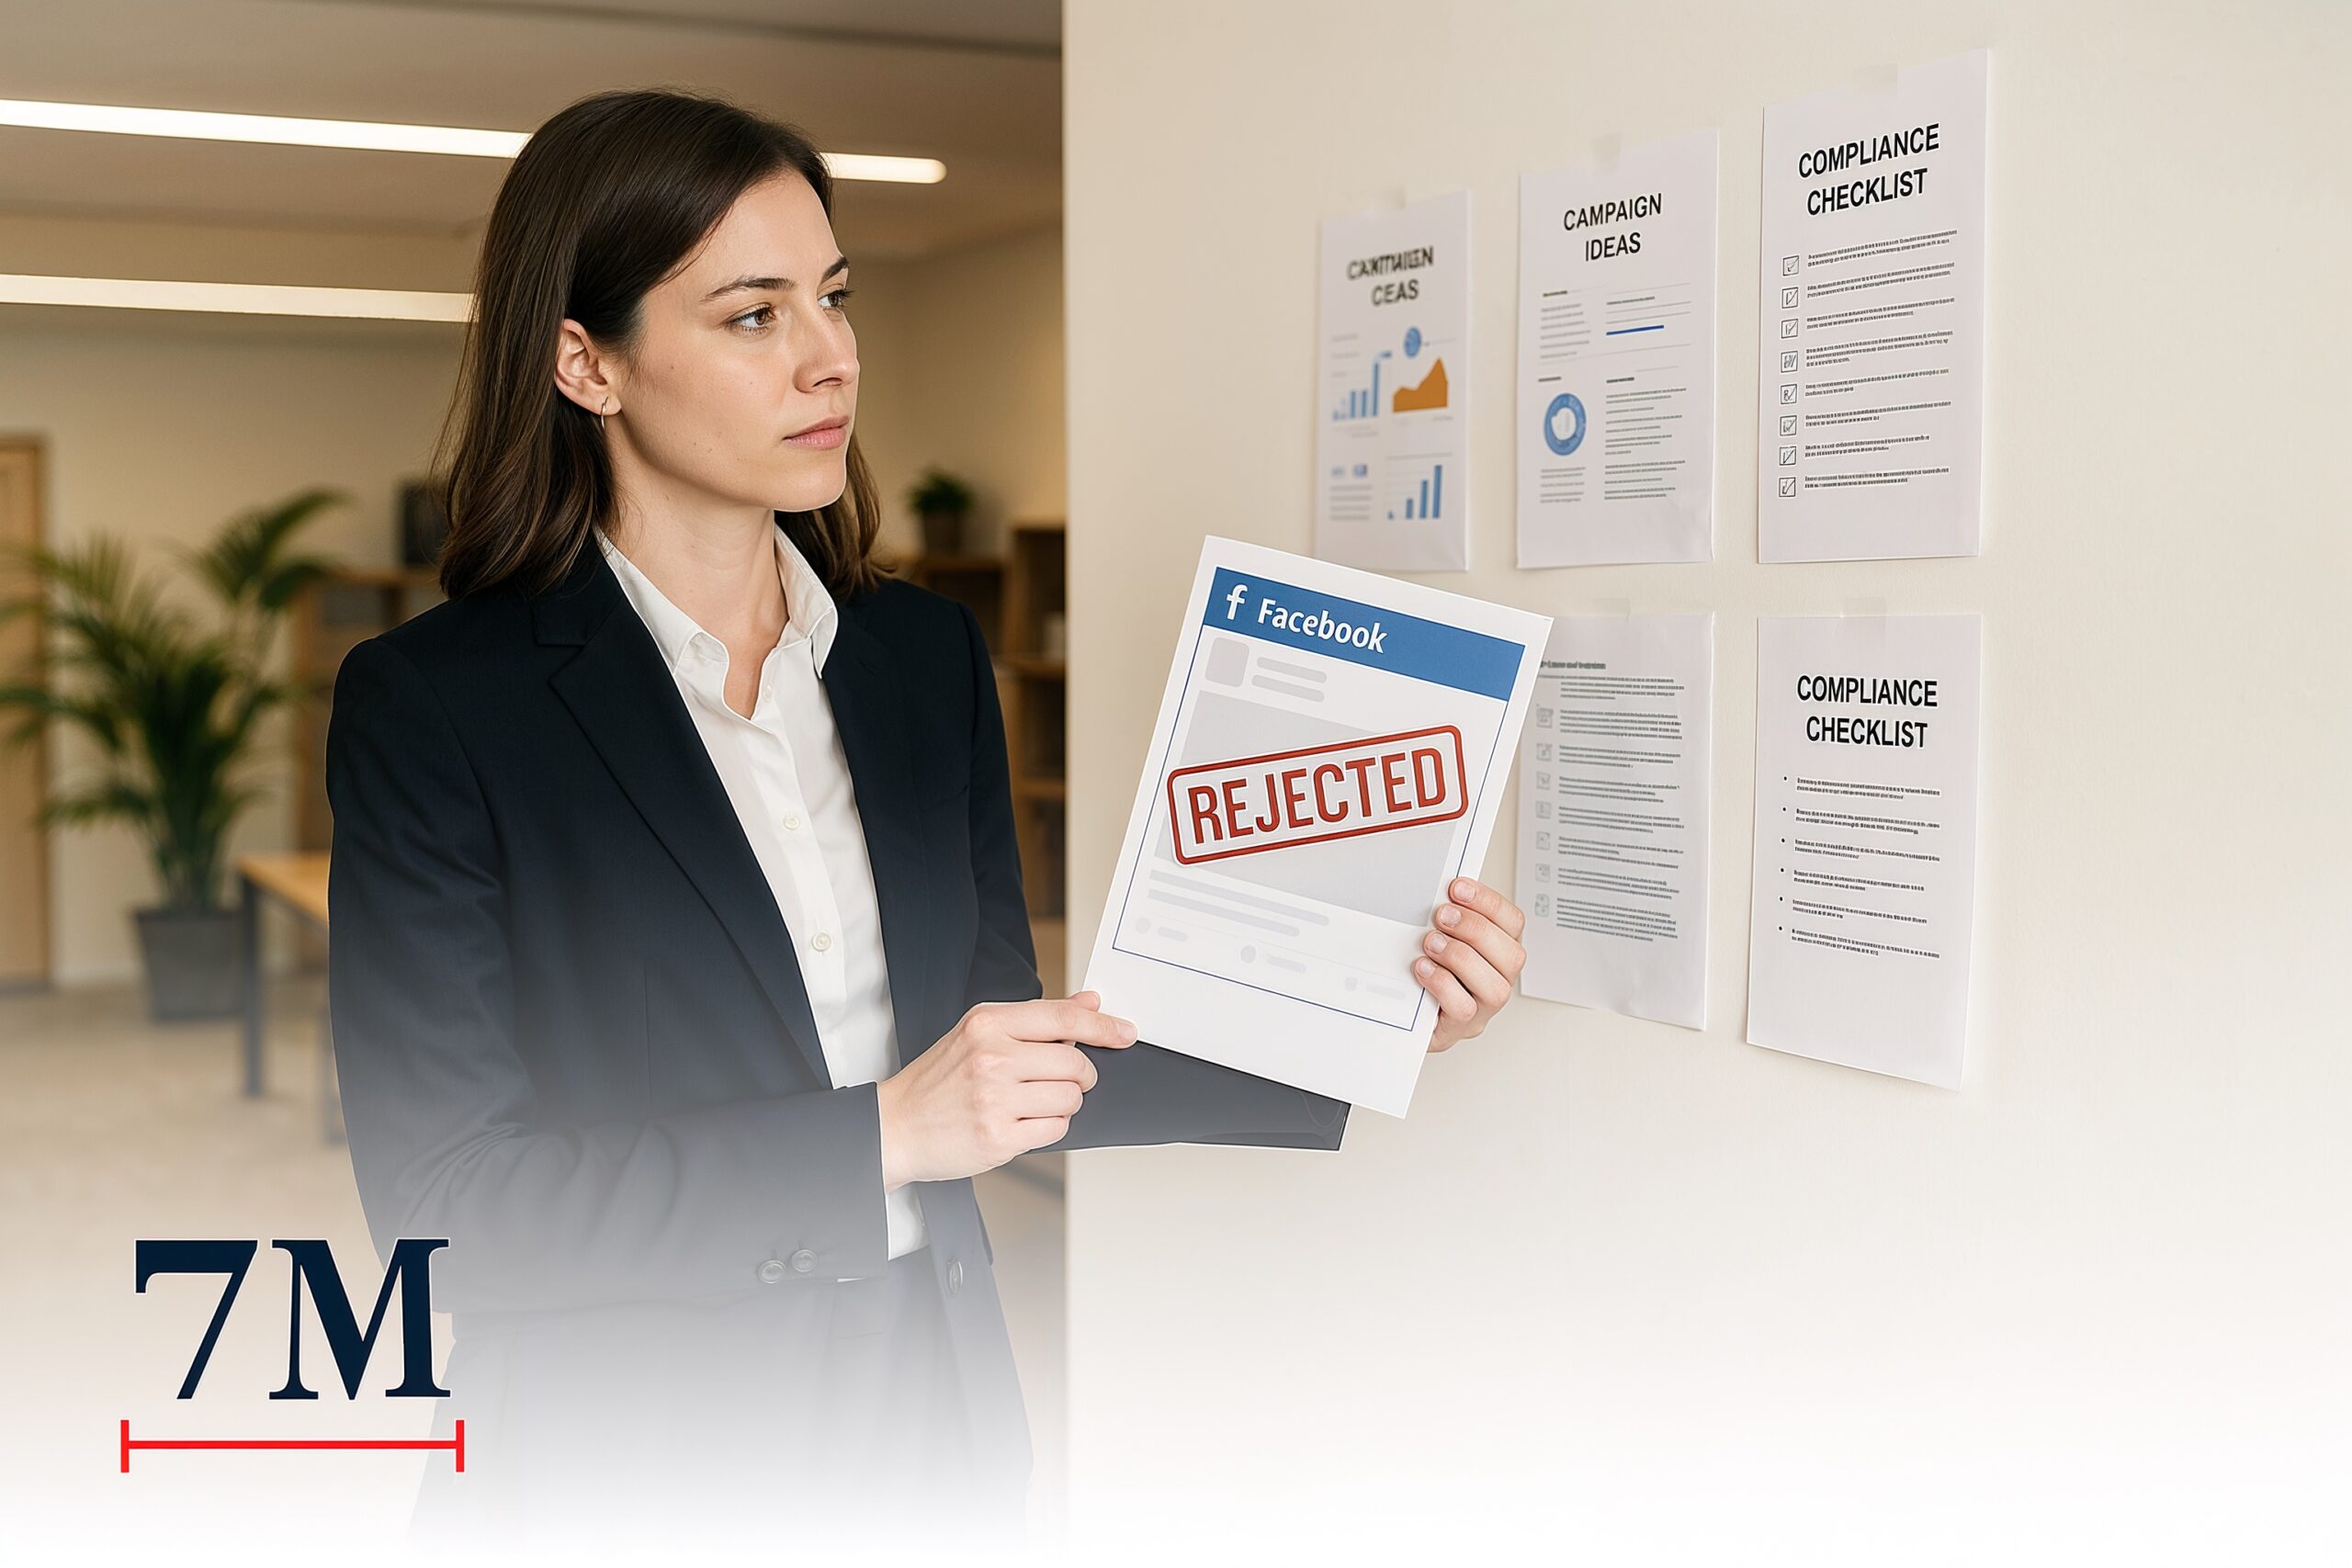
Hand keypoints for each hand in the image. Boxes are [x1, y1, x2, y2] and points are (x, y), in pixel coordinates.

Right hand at [875, 990, 1135, 1188]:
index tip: (1125, 1032)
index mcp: (988, 1023)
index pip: (1063, 1018)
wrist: (895, 1125)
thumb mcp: (979, 1033)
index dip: (1103, 1026)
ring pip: (1070, 1098)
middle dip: (1081, 1075)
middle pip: (1075, 1062)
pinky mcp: (999, 1138)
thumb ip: (1037, 1017)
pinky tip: (1025, 1122)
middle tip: (1066, 1079)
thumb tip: (1088, 1001)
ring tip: (1035, 1102)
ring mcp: (995, 1099)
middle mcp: (991, 1058)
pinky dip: (1050, 1127)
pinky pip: (1056, 1129)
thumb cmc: (939, 1079)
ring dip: (1065, 1103)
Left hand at [1415, 877, 1525, 1053]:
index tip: (1457, 887)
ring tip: (1431, 943)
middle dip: (1475, 928)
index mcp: (1499, 951)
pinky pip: (1463, 1009)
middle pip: (1511, 955)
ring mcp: (1483, 1008)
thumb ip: (1446, 918)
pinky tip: (1424, 969)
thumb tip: (1438, 894)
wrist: (1401, 1014)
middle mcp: (1498, 980)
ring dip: (1461, 957)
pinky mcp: (1459, 1028)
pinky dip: (1443, 984)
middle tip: (1443, 916)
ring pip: (1495, 988)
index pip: (1512, 922)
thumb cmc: (1423, 970)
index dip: (1487, 902)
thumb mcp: (1438, 937)